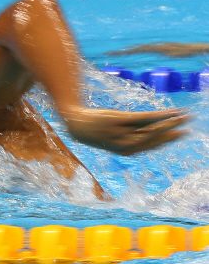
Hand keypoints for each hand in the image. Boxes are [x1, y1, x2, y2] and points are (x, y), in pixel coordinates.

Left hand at [61, 107, 189, 155]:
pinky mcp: (119, 120)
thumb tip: (149, 134)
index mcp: (124, 151)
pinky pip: (144, 119)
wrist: (75, 123)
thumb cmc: (95, 130)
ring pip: (151, 129)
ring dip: (169, 123)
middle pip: (153, 139)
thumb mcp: (114, 136)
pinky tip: (170, 112)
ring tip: (183, 117)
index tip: (180, 134)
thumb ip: (130, 136)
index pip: (150, 146)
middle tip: (188, 127)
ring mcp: (122, 132)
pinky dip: (160, 116)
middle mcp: (124, 144)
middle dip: (172, 133)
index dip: (166, 141)